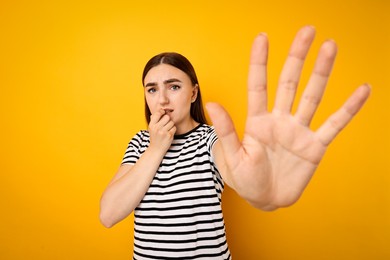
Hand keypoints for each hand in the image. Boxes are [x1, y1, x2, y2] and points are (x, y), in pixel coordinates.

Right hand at [148, 109, 175, 151]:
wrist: (156, 149)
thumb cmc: (155, 137)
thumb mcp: (151, 128)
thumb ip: (154, 119)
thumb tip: (160, 110)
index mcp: (151, 125)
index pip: (158, 113)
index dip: (162, 112)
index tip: (164, 113)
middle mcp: (157, 128)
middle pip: (167, 117)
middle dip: (168, 119)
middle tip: (166, 123)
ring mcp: (163, 132)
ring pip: (172, 122)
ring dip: (171, 125)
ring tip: (167, 129)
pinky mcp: (169, 136)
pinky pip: (174, 128)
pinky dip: (173, 130)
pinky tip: (169, 133)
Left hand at [206, 26, 370, 209]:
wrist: (265, 200)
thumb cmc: (244, 179)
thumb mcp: (232, 157)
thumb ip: (227, 131)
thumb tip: (213, 104)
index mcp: (256, 122)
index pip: (258, 86)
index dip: (259, 62)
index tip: (262, 38)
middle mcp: (279, 121)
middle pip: (289, 83)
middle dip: (297, 57)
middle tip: (307, 31)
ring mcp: (298, 131)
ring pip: (312, 96)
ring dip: (322, 72)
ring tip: (330, 46)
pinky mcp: (314, 146)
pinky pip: (334, 124)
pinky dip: (349, 109)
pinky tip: (363, 90)